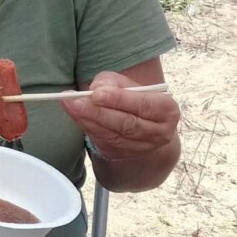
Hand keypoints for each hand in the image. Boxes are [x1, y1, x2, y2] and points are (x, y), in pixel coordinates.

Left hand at [61, 73, 179, 160]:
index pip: (143, 105)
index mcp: (166, 110)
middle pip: (127, 124)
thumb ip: (112, 82)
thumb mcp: (127, 83)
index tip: (96, 94)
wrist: (141, 122)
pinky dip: (87, 128)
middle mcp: (158, 133)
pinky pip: (103, 142)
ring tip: (70, 105)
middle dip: (98, 112)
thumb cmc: (134, 97)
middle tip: (75, 101)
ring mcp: (141, 148)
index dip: (119, 100)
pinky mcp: (123, 155)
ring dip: (88, 121)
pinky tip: (74, 116)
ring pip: (113, 136)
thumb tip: (96, 89)